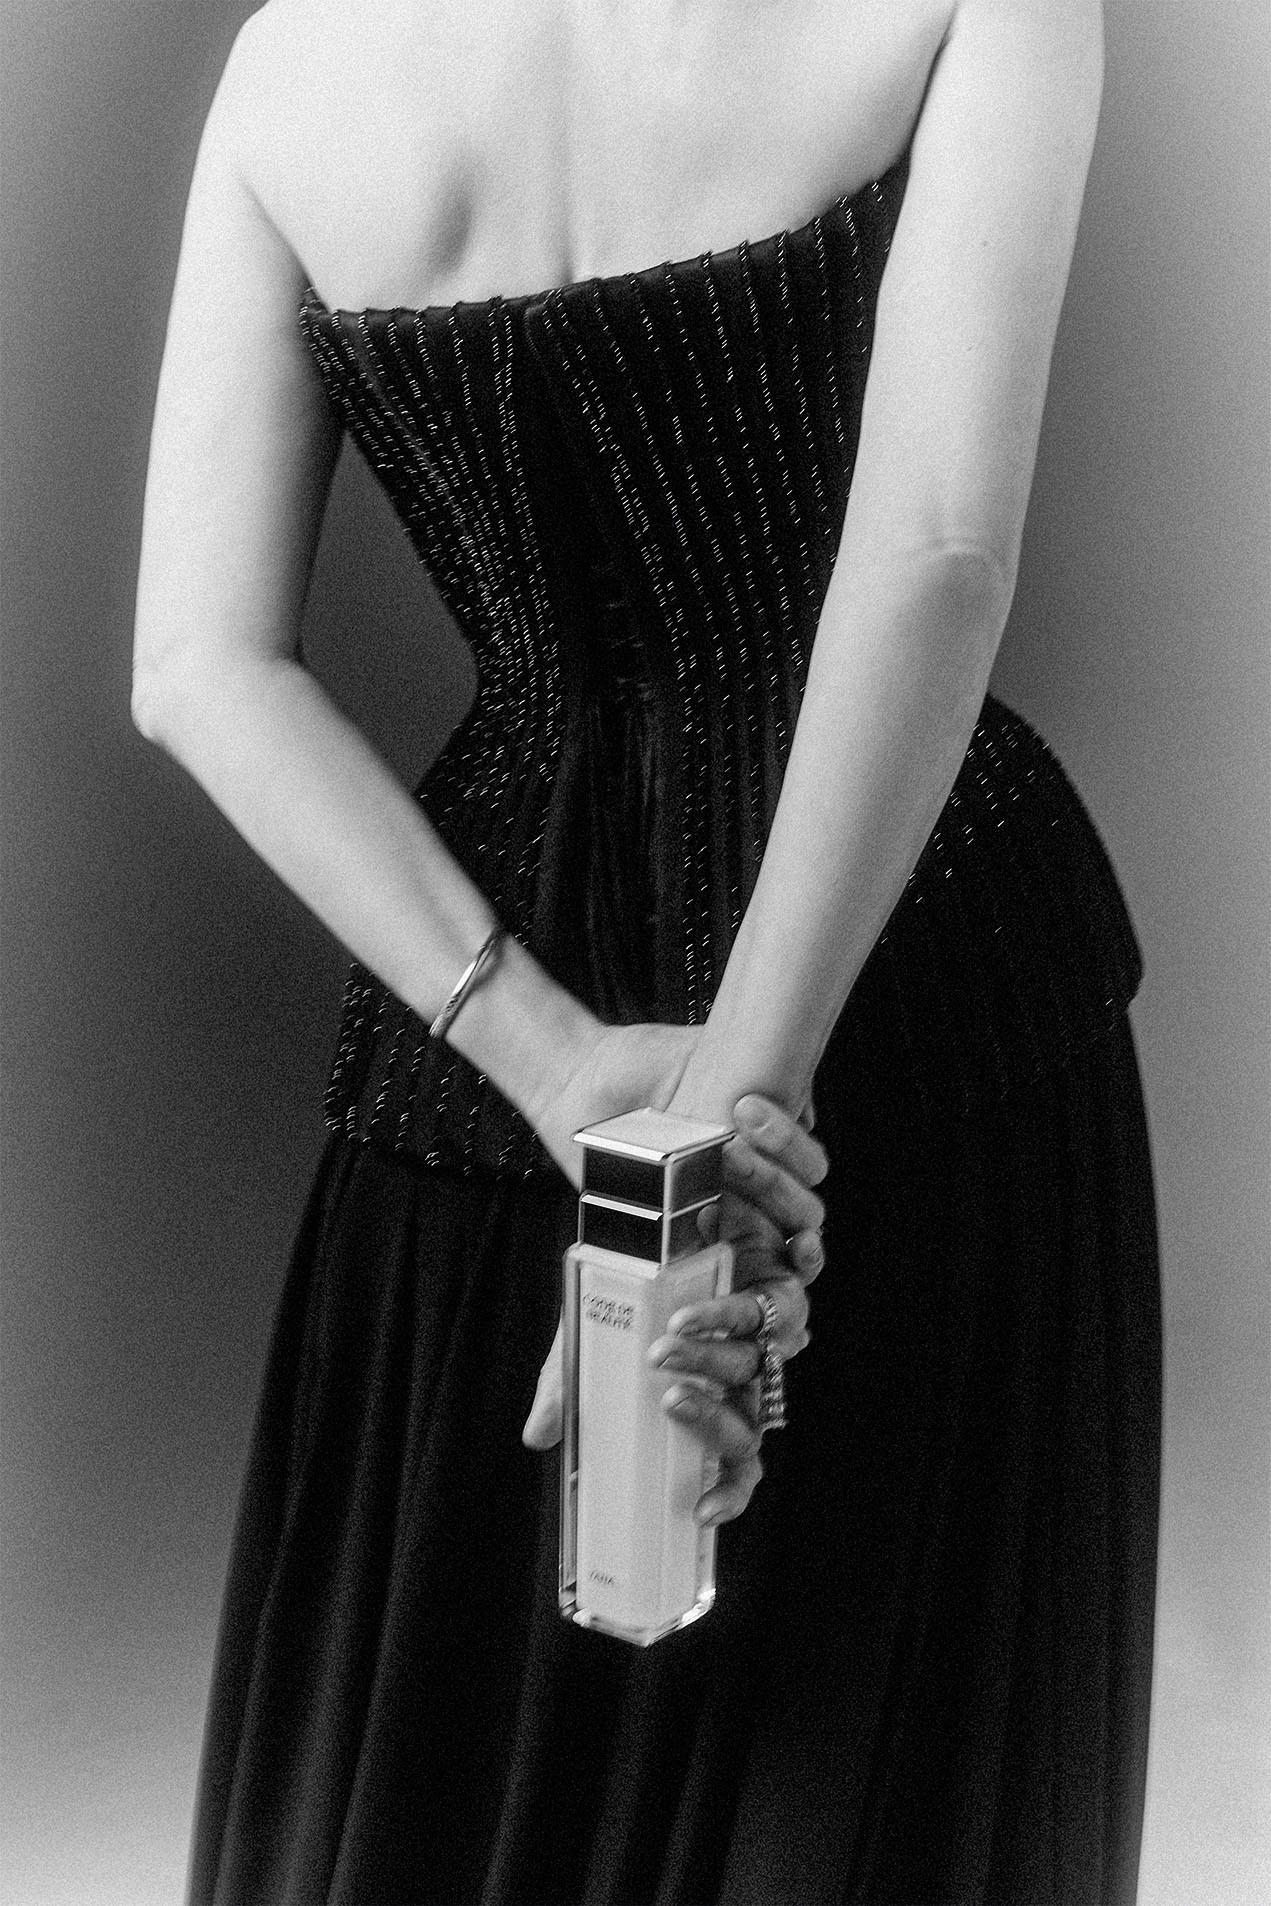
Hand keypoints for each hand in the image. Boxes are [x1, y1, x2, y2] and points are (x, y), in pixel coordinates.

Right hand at [522, 1077, 827, 1506]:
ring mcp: (785, 1245)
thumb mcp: (596, 1298)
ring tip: (688, 1272)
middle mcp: (762, 1301)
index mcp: (723, 1340)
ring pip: (798, 1284)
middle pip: (771, 1357)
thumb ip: (576, 1363)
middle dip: (719, 1364)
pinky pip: (812, 1184)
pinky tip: (739, 1143)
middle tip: (666, 1350)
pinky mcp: (799, 1179)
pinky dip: (780, 1163)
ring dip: (742, 1288)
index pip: (746, 1424)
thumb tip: (538, 1438)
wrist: (641, 1120)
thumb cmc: (628, 1223)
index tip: (703, 1509)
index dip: (736, 1472)